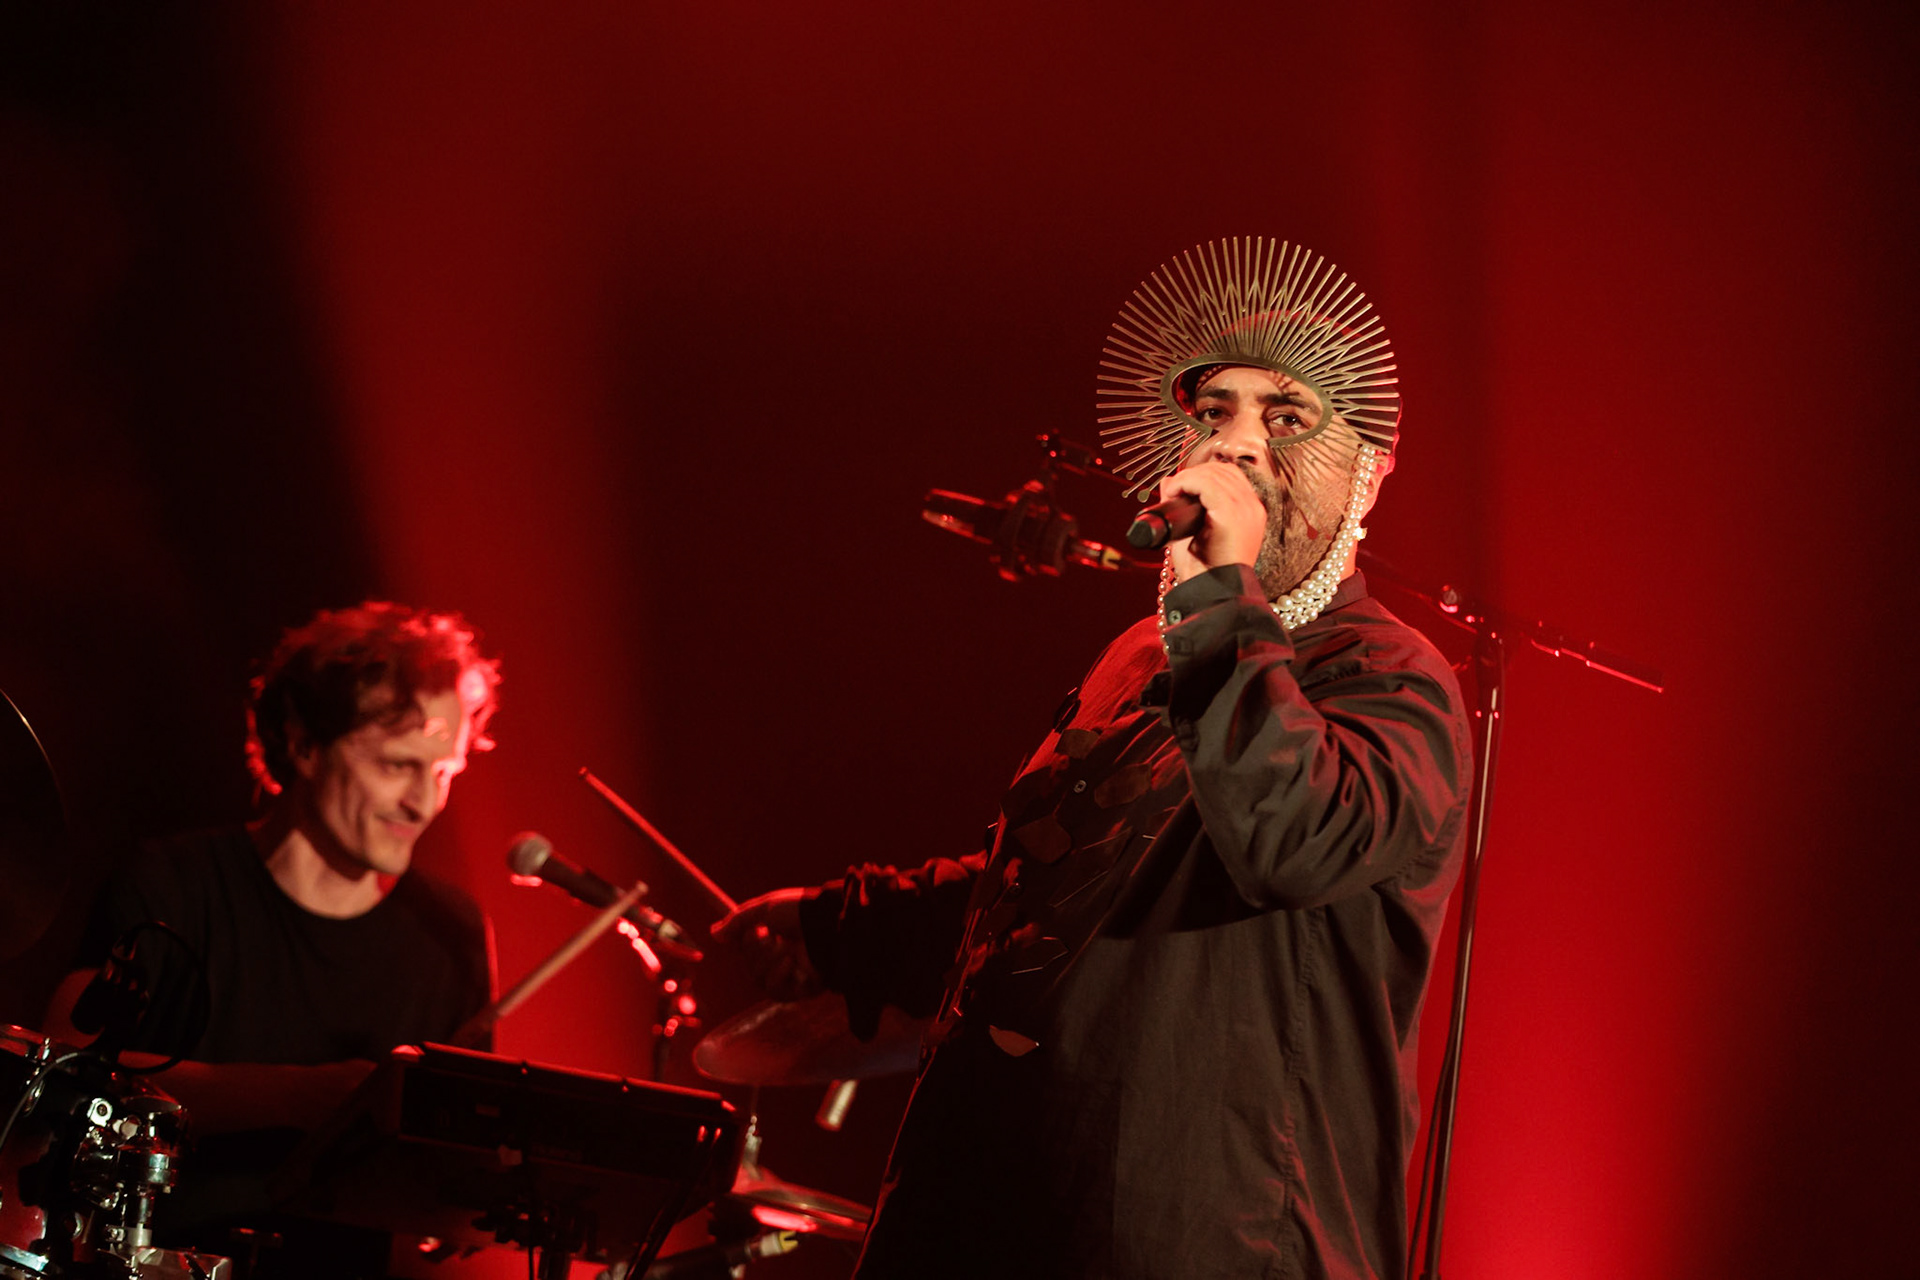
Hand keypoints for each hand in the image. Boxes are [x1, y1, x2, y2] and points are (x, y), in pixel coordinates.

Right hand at [711, 888, 822, 1001]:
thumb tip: (714, 934)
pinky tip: (792, 961)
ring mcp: (794, 976)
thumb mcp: (766, 908)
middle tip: (769, 936)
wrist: (827, 924)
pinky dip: (779, 975)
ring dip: (768, 960)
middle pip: (750, 967)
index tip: (750, 932)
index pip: (749, 950)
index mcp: (778, 938)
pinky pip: (776, 992)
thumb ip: (739, 920)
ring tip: (785, 946)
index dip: (745, 943)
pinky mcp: (802, 991)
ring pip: (759, 980)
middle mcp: (784, 958)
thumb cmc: (801, 911)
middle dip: (755, 951)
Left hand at [1159, 460, 1266, 583]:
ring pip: (1213, 473)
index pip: (1230, 476)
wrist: (1212, 594)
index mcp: (1250, 513)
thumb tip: (1169, 481)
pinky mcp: (1232, 512)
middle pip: (1223, 470)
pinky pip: (1206, 482)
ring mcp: (1245, 508)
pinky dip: (1186, 482)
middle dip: (1195, 474)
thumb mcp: (1194, 533)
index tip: (1181, 488)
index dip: (1204, 475)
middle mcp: (1252, 507)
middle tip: (1173, 491)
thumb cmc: (1203, 571)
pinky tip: (1175, 492)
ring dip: (1187, 478)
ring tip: (1172, 493)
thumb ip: (1185, 505)